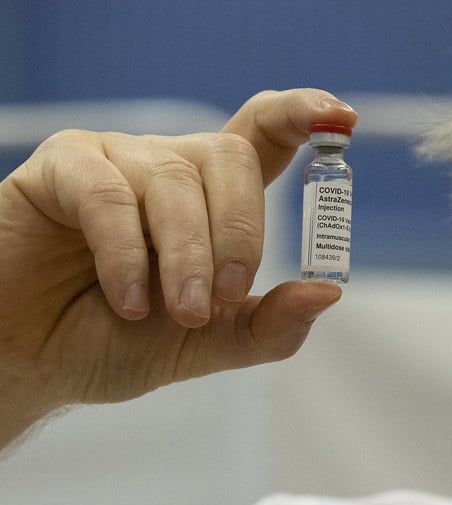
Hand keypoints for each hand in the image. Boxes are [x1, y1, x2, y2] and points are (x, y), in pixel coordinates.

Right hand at [0, 88, 357, 446]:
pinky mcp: (61, 168)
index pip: (263, 136)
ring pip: (174, 180)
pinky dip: (129, 256)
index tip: (341, 119)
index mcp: (211, 199)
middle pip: (232, 157)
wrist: (32, 363)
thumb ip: (268, 324)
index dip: (301, 117)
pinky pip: (109, 195)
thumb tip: (329, 292)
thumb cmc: (116, 342)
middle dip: (240, 233)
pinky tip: (130, 303)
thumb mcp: (209, 344)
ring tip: (181, 314)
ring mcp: (115, 160)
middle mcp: (169, 167)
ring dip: (187, 256)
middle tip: (225, 296)